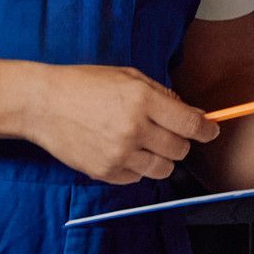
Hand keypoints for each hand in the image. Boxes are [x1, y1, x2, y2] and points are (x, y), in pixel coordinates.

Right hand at [22, 65, 218, 185]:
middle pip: (179, 149)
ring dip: (162, 158)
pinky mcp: (104, 172)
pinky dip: (138, 167)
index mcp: (142, 100)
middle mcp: (134, 129)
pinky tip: (124, 150)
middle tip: (169, 132)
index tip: (210, 130)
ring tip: (146, 143)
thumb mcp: (127, 76)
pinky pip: (137, 178)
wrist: (42, 104)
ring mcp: (119, 154)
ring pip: (163, 169)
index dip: (206, 129)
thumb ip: (161, 94)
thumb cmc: (84, 84)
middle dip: (181, 141)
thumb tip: (191, 113)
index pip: (190, 124)